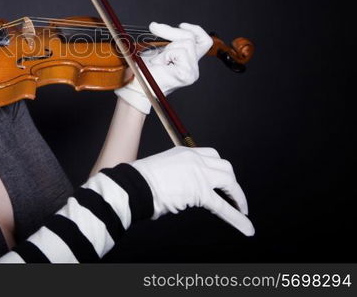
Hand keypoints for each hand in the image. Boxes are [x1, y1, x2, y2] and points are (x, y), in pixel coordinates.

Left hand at [114, 22, 212, 113]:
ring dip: (167, 48)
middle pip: (192, 38)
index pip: (204, 42)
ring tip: (158, 60)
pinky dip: (166, 55)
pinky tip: (159, 64)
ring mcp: (192, 72)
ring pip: (186, 43)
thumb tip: (156, 25)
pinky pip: (180, 52)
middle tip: (153, 27)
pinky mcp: (187, 74)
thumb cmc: (145, 71)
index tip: (181, 25)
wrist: (138, 86)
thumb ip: (167, 41)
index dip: (195, 30)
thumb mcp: (157, 51)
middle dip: (172, 31)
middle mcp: (194, 68)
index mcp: (189, 61)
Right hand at [131, 146, 254, 235]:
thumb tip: (186, 192)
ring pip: (229, 182)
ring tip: (242, 211)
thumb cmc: (139, 182)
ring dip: (238, 197)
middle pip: (225, 167)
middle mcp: (195, 159)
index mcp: (184, 152)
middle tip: (235, 196)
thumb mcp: (162, 169)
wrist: (133, 186)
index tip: (221, 180)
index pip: (211, 155)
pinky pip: (223, 206)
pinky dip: (237, 218)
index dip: (219, 169)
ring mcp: (199, 174)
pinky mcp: (200, 192)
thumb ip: (178, 175)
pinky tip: (246, 227)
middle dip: (232, 182)